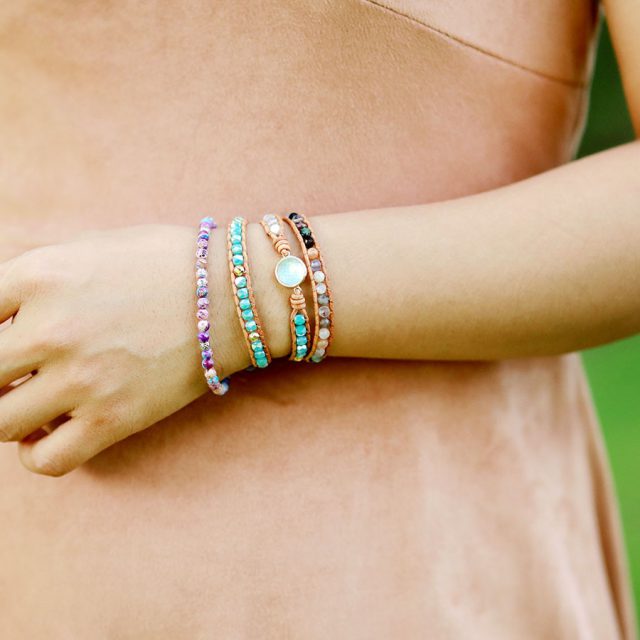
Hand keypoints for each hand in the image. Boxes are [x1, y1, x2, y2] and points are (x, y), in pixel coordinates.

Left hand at [0, 225, 237, 475]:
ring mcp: (82, 378)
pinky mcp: (115, 419)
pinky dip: (37, 451)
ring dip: (9, 411)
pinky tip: (53, 429)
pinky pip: (45, 460)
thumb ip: (34, 278)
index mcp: (40, 274)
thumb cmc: (167, 264)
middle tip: (15, 371)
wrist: (234, 294)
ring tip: (32, 399)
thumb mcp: (90, 248)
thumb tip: (1, 313)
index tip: (6, 339)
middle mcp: (51, 328)